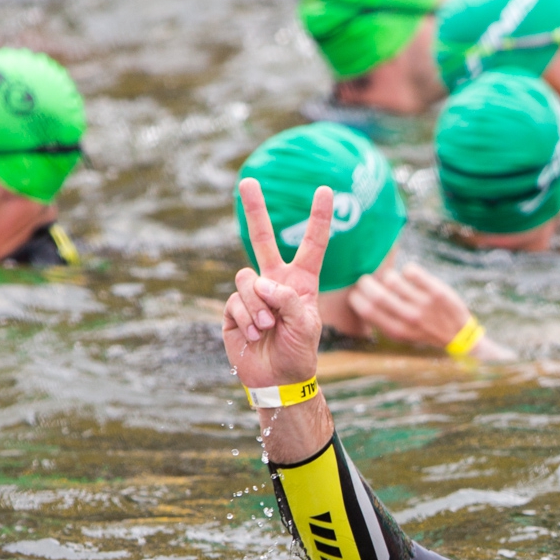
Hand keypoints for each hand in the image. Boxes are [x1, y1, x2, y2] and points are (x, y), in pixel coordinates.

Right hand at [222, 178, 331, 388]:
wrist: (277, 378)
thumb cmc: (300, 350)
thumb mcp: (306, 324)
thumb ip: (288, 299)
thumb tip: (261, 282)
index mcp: (301, 280)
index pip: (313, 243)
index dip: (319, 217)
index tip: (326, 189)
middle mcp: (275, 280)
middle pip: (262, 239)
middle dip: (254, 210)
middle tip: (248, 181)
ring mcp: (252, 293)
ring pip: (247, 280)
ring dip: (259, 307)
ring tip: (268, 328)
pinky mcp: (233, 309)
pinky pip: (235, 302)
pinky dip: (246, 319)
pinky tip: (254, 335)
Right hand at [347, 263, 471, 349]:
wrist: (458, 335)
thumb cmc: (423, 331)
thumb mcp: (401, 335)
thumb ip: (383, 320)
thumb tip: (358, 300)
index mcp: (397, 331)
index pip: (366, 310)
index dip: (356, 297)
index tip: (358, 292)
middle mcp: (409, 318)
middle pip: (377, 294)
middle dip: (366, 283)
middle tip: (368, 280)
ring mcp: (424, 304)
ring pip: (392, 279)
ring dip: (388, 276)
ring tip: (393, 280)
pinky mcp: (437, 291)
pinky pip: (411, 270)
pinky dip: (407, 269)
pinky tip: (411, 276)